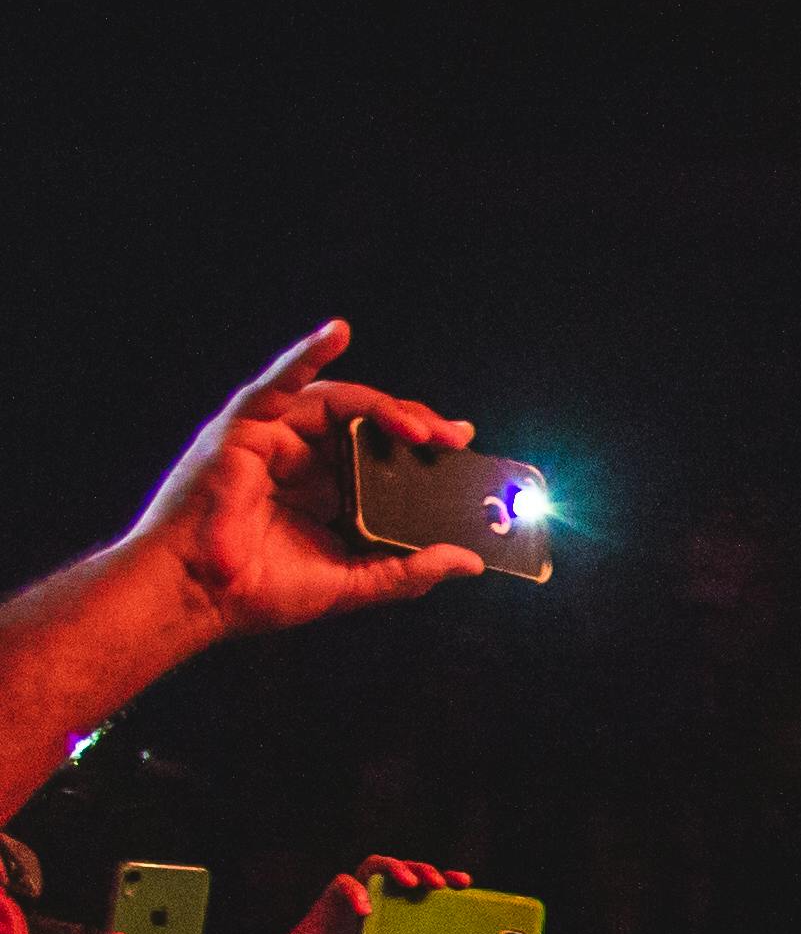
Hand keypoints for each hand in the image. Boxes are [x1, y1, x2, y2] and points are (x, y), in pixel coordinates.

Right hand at [117, 324, 488, 645]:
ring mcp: (271, 438)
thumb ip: (407, 571)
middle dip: (413, 423)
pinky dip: (305, 355)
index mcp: (325, 487)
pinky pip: (277, 383)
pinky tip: (336, 333)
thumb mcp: (351, 582)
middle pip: (366, 419)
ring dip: (383, 406)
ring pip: (335, 401)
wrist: (200, 599)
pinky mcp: (243, 429)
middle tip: (453, 438)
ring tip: (419, 427)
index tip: (462, 444)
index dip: (420, 442)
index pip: (381, 448)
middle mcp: (300, 456)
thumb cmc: (261, 592)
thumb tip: (467, 562)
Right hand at [255, 858, 471, 933]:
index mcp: (397, 915)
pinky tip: (365, 910)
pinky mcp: (327, 902)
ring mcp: (352, 898)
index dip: (444, 878)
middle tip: (439, 883)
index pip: (424, 886)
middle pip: (403, 868)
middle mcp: (378, 901)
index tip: (464, 882)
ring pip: (374, 864)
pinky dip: (355, 891)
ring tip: (410, 883)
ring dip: (394, 867)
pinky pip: (342, 883)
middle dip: (424, 868)